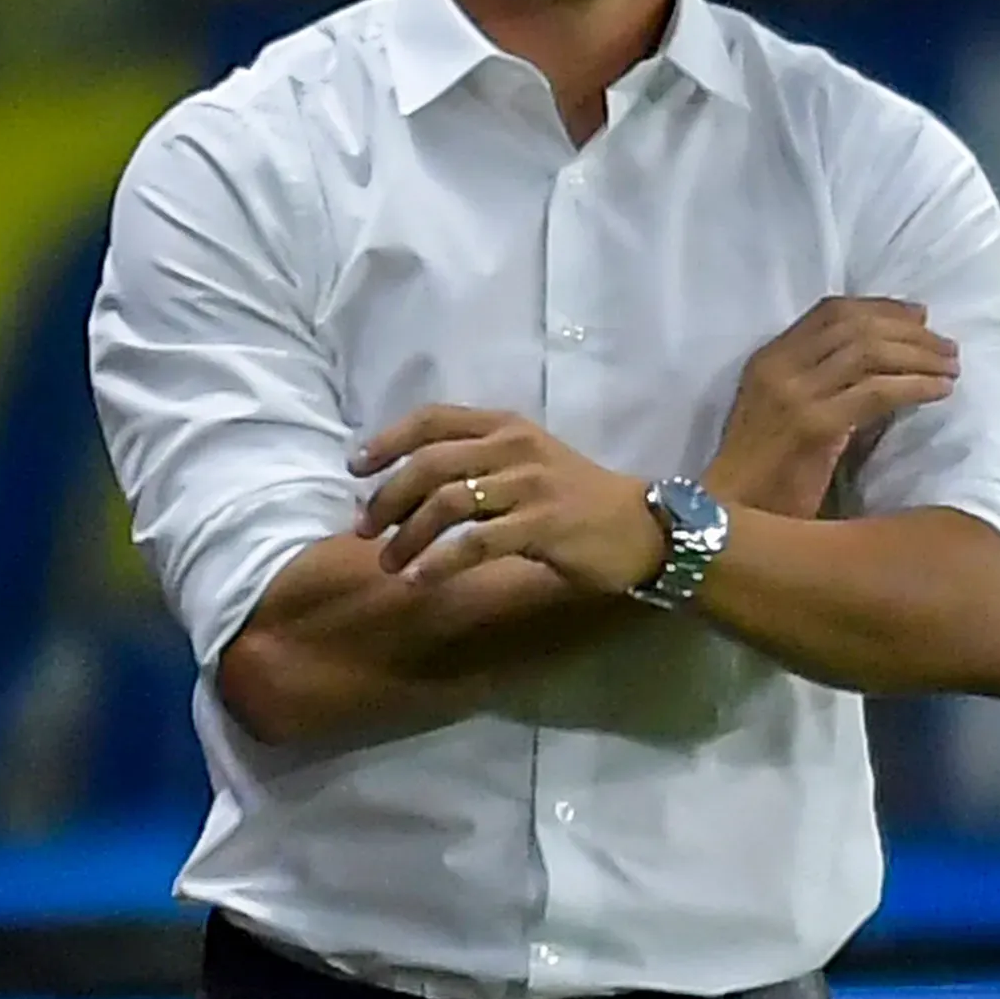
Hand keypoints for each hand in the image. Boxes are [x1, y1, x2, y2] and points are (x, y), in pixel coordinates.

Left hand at [354, 406, 662, 596]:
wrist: (642, 528)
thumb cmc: (578, 499)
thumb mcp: (529, 462)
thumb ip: (478, 461)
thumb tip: (411, 485)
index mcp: (506, 426)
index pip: (434, 419)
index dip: (388, 440)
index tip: (356, 467)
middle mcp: (514, 447)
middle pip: (430, 463)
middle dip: (387, 497)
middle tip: (364, 530)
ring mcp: (528, 485)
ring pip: (447, 502)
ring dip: (408, 535)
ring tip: (389, 563)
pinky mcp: (541, 525)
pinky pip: (476, 542)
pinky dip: (440, 561)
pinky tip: (420, 579)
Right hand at [709, 296, 956, 517]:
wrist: (727, 518)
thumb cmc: (761, 479)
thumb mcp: (781, 418)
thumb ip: (817, 388)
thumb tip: (879, 374)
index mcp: (769, 360)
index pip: (832, 311)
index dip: (882, 307)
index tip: (919, 317)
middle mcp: (780, 367)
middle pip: (857, 324)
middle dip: (910, 330)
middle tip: (946, 345)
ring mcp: (795, 394)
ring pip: (872, 351)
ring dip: (920, 355)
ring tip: (950, 366)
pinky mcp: (814, 426)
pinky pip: (878, 391)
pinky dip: (916, 386)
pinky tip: (940, 392)